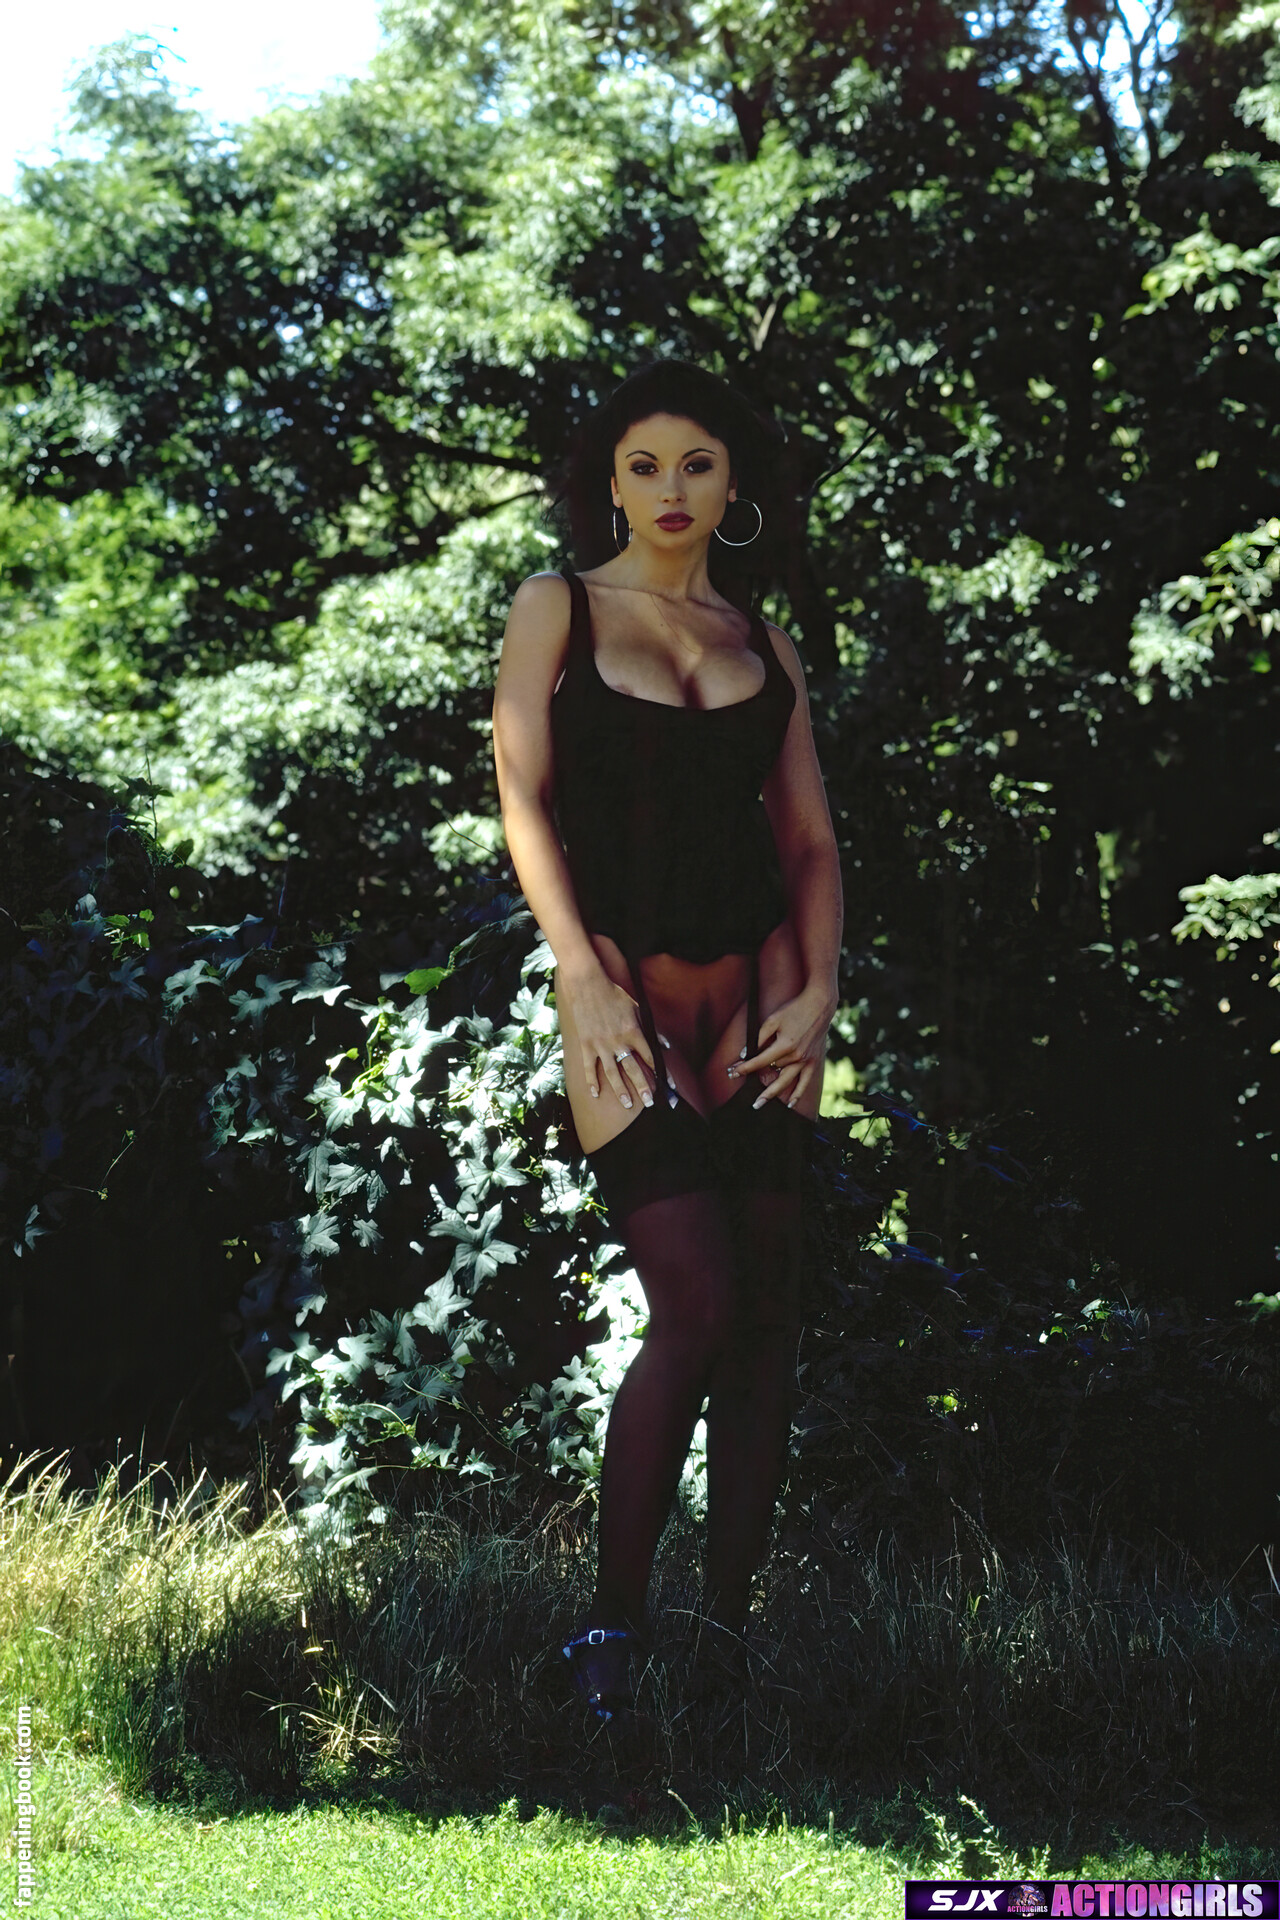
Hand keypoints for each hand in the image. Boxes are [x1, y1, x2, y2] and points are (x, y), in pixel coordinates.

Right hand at [559, 968, 667, 1111]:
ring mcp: (601, 1045)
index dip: (661, 1073)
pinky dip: (592, 1081)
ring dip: (621, 1090)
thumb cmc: (614, 995)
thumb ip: (651, 1029)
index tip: (668, 1086)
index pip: (651, 1057)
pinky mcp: (586, 1045)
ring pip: (613, 1073)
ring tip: (628, 1104)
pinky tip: (596, 1094)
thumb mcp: (637, 1008)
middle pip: (634, 1069)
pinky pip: (590, 1067)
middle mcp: (619, 1041)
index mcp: (633, 1032)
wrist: (588, 985)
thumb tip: (665, 1045)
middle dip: (644, 1087)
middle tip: (651, 1103)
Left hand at [728, 985, 833, 1110]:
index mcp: (785, 1045)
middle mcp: (796, 1055)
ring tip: (759, 1103)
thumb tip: (746, 1053)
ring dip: (772, 1093)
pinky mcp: (814, 1061)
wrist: (820, 1005)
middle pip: (772, 1073)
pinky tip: (790, 1104)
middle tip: (743, 1093)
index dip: (745, 1067)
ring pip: (786, 1081)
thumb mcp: (773, 1019)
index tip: (733, 1072)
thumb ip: (759, 1037)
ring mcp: (806, 1060)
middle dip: (756, 1083)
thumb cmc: (794, 1009)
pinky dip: (798, 1094)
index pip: (760, 1061)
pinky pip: (806, 1082)